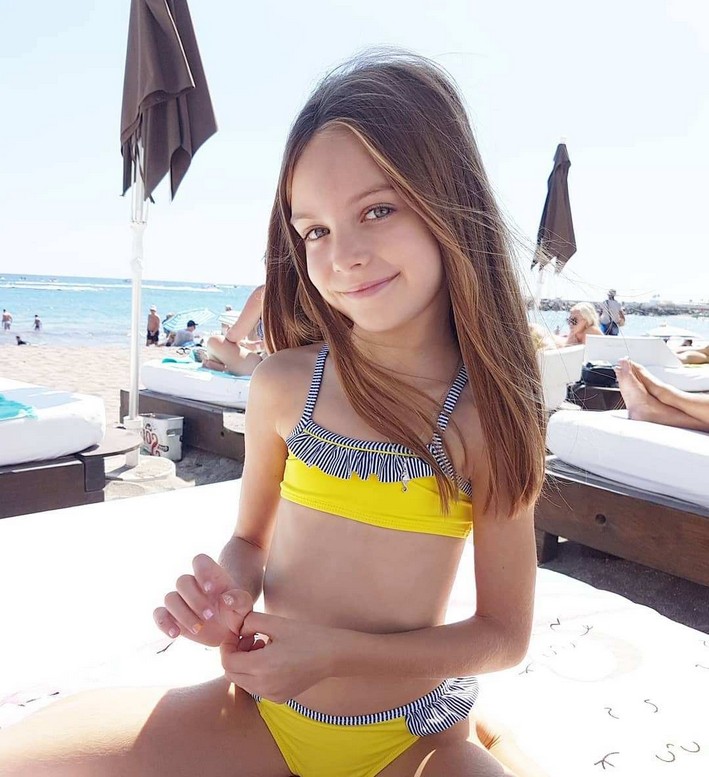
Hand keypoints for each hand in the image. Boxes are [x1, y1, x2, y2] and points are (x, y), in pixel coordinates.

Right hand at [153, 554, 251, 646]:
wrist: (230, 630)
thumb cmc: (237, 612)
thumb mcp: (244, 606)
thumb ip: (240, 599)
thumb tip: (226, 599)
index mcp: (211, 576)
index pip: (199, 561)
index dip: (202, 572)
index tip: (211, 589)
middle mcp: (193, 585)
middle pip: (182, 581)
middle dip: (195, 600)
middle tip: (210, 616)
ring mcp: (181, 600)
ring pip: (170, 598)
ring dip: (182, 614)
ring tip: (198, 629)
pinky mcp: (172, 616)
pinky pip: (159, 614)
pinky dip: (164, 623)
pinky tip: (175, 634)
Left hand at [219, 603, 337, 702]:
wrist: (333, 656)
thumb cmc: (307, 636)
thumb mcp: (277, 623)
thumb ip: (251, 621)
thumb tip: (237, 628)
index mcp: (261, 667)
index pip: (227, 661)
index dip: (227, 645)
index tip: (237, 633)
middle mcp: (263, 686)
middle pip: (231, 673)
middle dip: (234, 654)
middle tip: (250, 638)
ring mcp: (271, 695)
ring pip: (242, 681)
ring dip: (244, 663)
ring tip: (262, 645)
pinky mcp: (279, 698)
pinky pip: (255, 687)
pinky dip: (255, 673)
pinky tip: (271, 658)